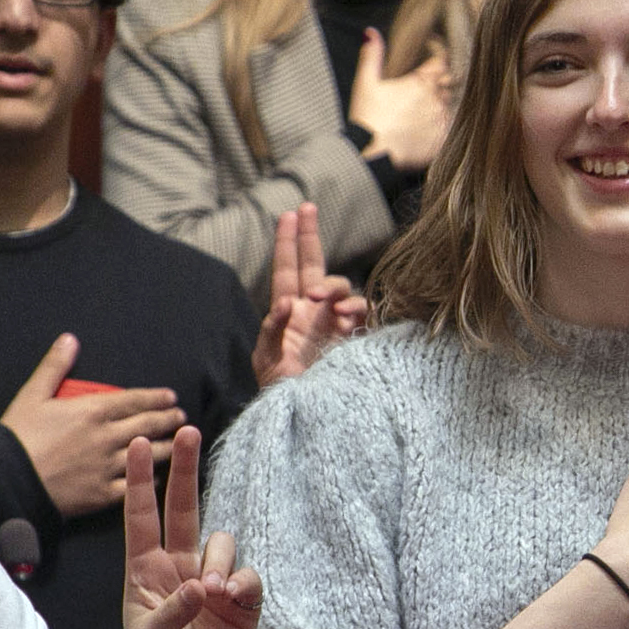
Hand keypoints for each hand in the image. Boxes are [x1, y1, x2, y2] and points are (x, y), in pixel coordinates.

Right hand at [0, 333, 183, 517]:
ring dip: (167, 447)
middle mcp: (106, 437)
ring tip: (180, 442)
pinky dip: (149, 479)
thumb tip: (69, 339)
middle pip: (147, 425)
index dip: (156, 398)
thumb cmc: (17, 436)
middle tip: (181, 416)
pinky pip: (134, 486)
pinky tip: (157, 477)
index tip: (171, 397)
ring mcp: (107, 466)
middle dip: (168, 419)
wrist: (6, 480)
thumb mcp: (33, 395)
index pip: (134, 400)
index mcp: (92, 411)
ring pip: (148, 454)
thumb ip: (55, 366)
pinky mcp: (103, 494)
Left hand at [119, 426, 263, 628]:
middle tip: (188, 430)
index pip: (141, 516)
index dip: (139, 480)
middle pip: (184, 507)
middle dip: (185, 470)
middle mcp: (179, 566)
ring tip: (214, 593)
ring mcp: (212, 580)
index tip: (136, 444)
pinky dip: (242, 584)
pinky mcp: (241, 600)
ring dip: (220, 560)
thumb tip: (201, 585)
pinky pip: (248, 576)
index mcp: (146, 570)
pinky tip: (233, 602)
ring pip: (222, 543)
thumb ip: (172, 610)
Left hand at [252, 202, 368, 383]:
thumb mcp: (267, 362)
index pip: (288, 271)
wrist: (310, 420)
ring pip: (340, 288)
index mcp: (289, 314)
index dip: (288, 242)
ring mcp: (336, 325)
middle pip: (314, 266)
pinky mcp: (356, 339)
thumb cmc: (283, 394)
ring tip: (320, 299)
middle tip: (307, 208)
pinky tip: (342, 319)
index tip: (289, 214)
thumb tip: (288, 301)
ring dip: (331, 285)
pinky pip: (361, 313)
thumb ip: (271, 330)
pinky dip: (353, 309)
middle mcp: (313, 314)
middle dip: (310, 236)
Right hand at [347, 27, 455, 172]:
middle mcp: (436, 99)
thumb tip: (371, 32)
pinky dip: (444, 124)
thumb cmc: (368, 118)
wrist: (373, 153)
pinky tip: (430, 127)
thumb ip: (372, 55)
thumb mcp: (366, 82)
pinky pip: (452, 127)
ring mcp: (441, 120)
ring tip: (426, 108)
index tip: (434, 54)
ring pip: (452, 104)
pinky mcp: (442, 139)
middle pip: (449, 82)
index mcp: (420, 82)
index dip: (440, 54)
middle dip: (441, 80)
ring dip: (443, 103)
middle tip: (427, 85)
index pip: (442, 60)